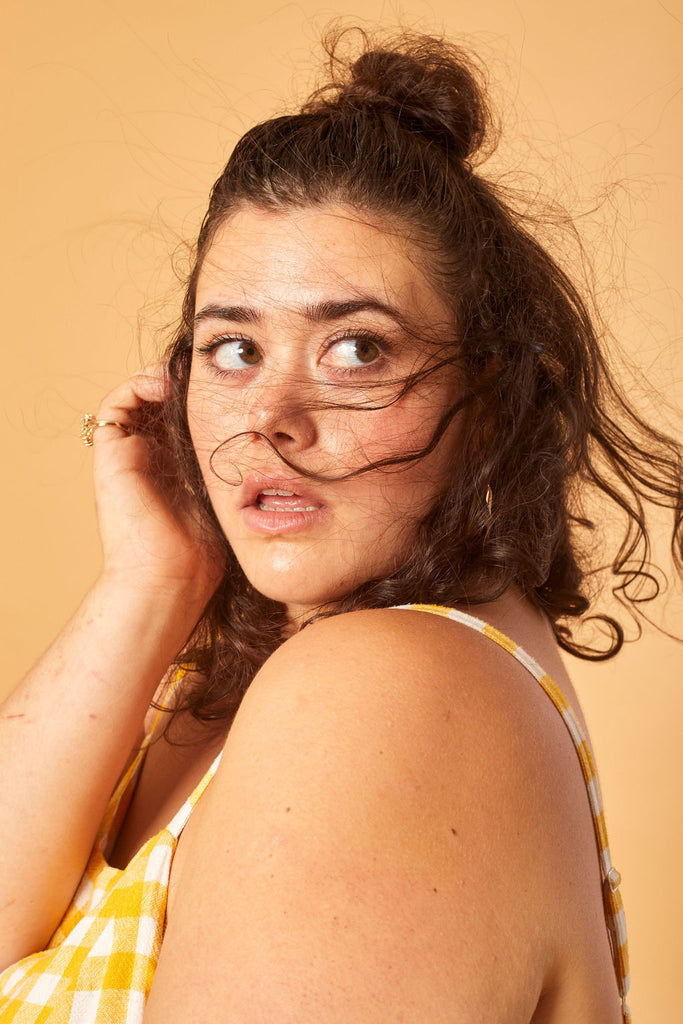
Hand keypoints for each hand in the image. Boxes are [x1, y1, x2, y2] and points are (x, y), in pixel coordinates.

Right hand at [90, 365, 224, 605]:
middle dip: (186, 382)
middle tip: (216, 374)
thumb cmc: (205, 552)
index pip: (182, 416)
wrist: (171, 578)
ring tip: (193, 375)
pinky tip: (172, 385)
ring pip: (138, 396)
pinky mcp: (111, 456)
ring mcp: (126, 456)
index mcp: (171, 468)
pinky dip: (141, 384)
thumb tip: (272, 440)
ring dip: (163, 377)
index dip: (203, 397)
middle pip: (160, 402)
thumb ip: (235, 469)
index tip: (234, 386)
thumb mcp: (228, 498)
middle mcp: (146, 458)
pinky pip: (116, 404)